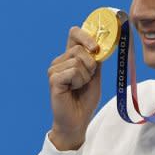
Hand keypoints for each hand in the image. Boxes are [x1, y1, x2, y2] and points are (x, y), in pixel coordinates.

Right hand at [47, 26, 100, 149]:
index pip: (74, 33)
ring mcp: (54, 69)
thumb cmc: (85, 100)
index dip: (86, 35)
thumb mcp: (95, 77)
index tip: (96, 48)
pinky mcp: (53, 79)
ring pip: (78, 61)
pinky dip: (79, 82)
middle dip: (91, 65)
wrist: (77, 120)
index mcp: (70, 57)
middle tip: (87, 80)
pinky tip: (73, 90)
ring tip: (78, 87)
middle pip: (80, 48)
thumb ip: (96, 60)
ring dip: (85, 77)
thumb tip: (100, 44)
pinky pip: (74, 72)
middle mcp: (60, 60)